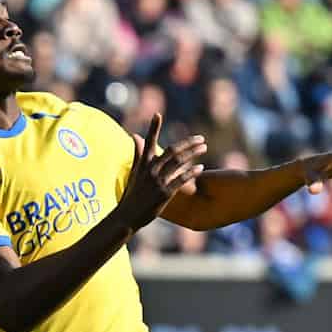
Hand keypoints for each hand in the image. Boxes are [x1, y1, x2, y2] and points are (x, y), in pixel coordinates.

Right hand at [115, 114, 206, 229]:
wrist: (127, 216)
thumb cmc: (131, 195)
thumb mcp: (133, 172)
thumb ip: (138, 154)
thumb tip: (135, 136)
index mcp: (142, 164)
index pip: (148, 141)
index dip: (152, 127)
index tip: (157, 114)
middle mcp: (150, 170)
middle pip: (172, 151)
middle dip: (188, 143)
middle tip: (200, 138)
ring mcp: (157, 181)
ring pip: (179, 162)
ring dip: (193, 154)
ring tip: (204, 148)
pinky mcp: (164, 193)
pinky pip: (181, 179)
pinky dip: (191, 172)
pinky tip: (200, 168)